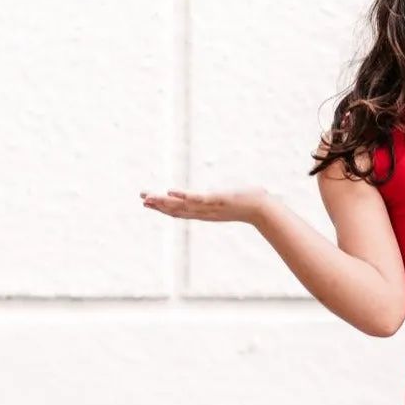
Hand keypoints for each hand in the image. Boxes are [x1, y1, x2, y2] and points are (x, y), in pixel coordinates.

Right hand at [139, 185, 268, 224]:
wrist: (263, 208)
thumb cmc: (248, 203)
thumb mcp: (227, 202)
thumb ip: (218, 199)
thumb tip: (215, 194)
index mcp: (204, 212)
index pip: (179, 212)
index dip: (163, 208)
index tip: (148, 203)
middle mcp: (204, 212)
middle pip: (177, 210)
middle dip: (158, 205)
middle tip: (141, 198)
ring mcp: (209, 207)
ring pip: (182, 206)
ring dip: (164, 202)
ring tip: (148, 197)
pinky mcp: (217, 200)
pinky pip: (198, 199)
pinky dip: (184, 196)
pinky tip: (171, 191)